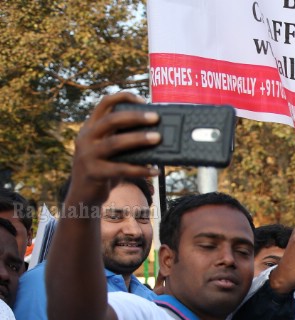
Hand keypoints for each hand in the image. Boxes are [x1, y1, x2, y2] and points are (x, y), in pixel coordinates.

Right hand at [65, 91, 159, 207]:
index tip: (143, 100)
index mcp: (90, 128)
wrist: (83, 195)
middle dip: (134, 117)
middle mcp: (86, 138)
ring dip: (138, 139)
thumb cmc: (104, 169)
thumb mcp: (110, 151)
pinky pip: (120, 169)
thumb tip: (157, 134)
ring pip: (115, 143)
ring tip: (158, 138)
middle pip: (111, 120)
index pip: (104, 103)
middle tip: (156, 117)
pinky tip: (155, 170)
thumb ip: (123, 140)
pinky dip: (140, 169)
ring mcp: (87, 155)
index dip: (123, 97)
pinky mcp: (94, 173)